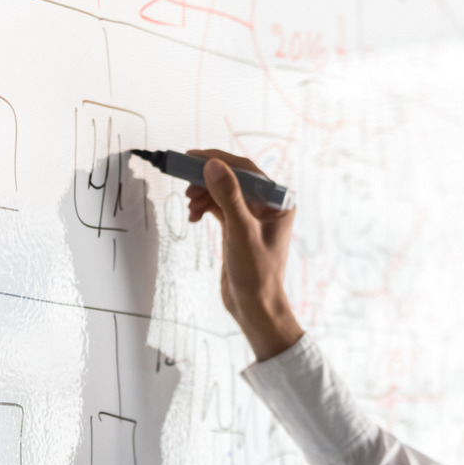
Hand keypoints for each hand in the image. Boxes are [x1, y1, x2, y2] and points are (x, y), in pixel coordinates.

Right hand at [185, 149, 304, 359]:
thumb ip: (229, 197)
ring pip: (223, 191)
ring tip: (190, 204)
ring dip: (203, 193)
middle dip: (207, 178)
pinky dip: (204, 206)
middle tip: (184, 180)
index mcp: (279, 202)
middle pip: (233, 178)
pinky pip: (218, 206)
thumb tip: (213, 165)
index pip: (247, 170)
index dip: (219, 160)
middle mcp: (268, 206)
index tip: (192, 157)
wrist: (255, 307)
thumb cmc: (257, 274)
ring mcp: (252, 216)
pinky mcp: (238, 227)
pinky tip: (193, 215)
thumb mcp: (241, 232)